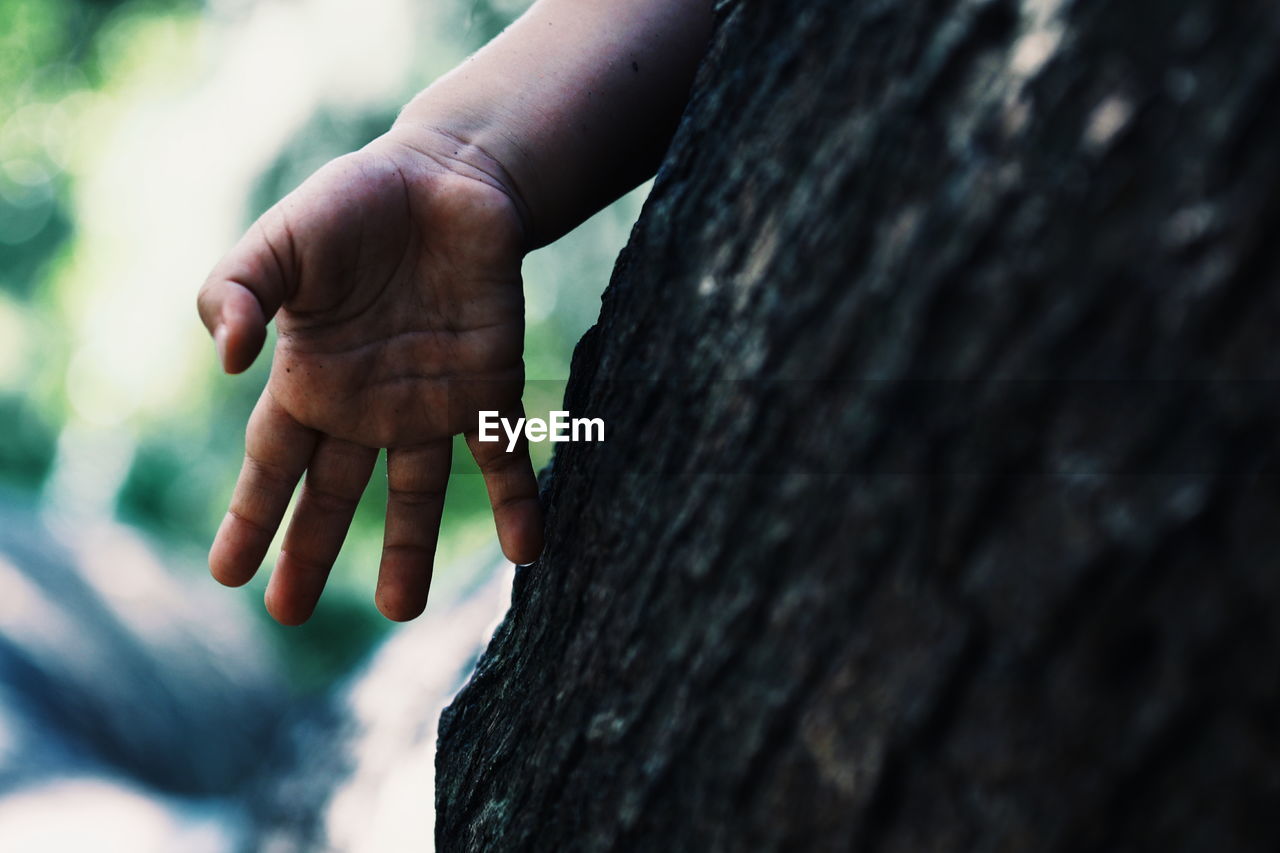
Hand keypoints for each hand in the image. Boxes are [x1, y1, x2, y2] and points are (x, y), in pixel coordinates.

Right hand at [197, 129, 542, 624]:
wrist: (446, 178)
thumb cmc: (353, 207)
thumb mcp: (279, 242)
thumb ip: (237, 292)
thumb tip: (228, 362)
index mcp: (311, 378)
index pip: (272, 462)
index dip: (250, 516)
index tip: (227, 575)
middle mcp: (368, 405)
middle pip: (335, 492)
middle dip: (311, 550)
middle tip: (287, 613)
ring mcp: (431, 403)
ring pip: (418, 491)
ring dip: (411, 549)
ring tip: (404, 609)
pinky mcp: (490, 387)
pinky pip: (504, 456)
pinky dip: (518, 503)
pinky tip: (527, 552)